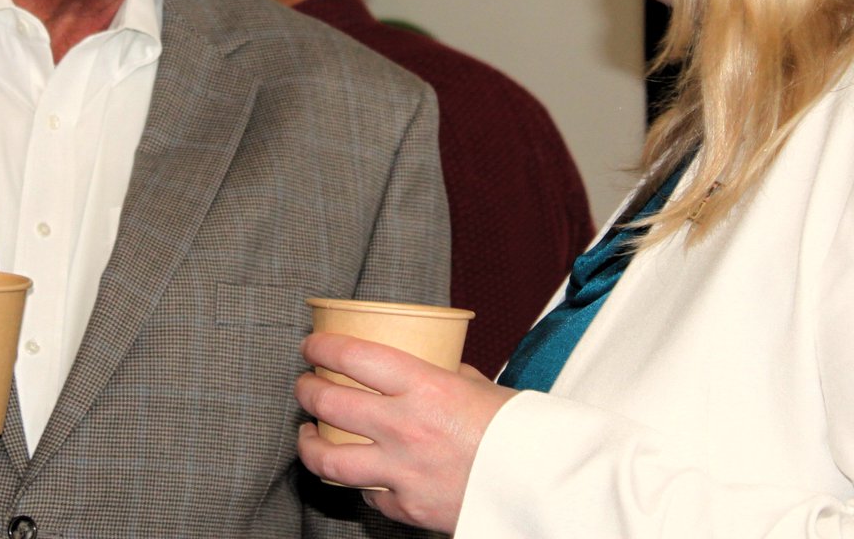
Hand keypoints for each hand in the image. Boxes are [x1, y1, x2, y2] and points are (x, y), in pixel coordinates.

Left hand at [295, 331, 516, 533]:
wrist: (547, 485)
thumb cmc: (517, 428)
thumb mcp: (477, 385)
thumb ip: (442, 373)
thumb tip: (425, 361)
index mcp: (423, 386)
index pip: (351, 356)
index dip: (321, 346)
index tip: (311, 344)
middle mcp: (405, 427)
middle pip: (329, 403)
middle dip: (307, 389)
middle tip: (305, 383)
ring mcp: (403, 472)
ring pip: (329, 459)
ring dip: (309, 443)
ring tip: (308, 433)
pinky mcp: (409, 509)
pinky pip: (367, 495)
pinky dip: (359, 483)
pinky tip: (358, 472)